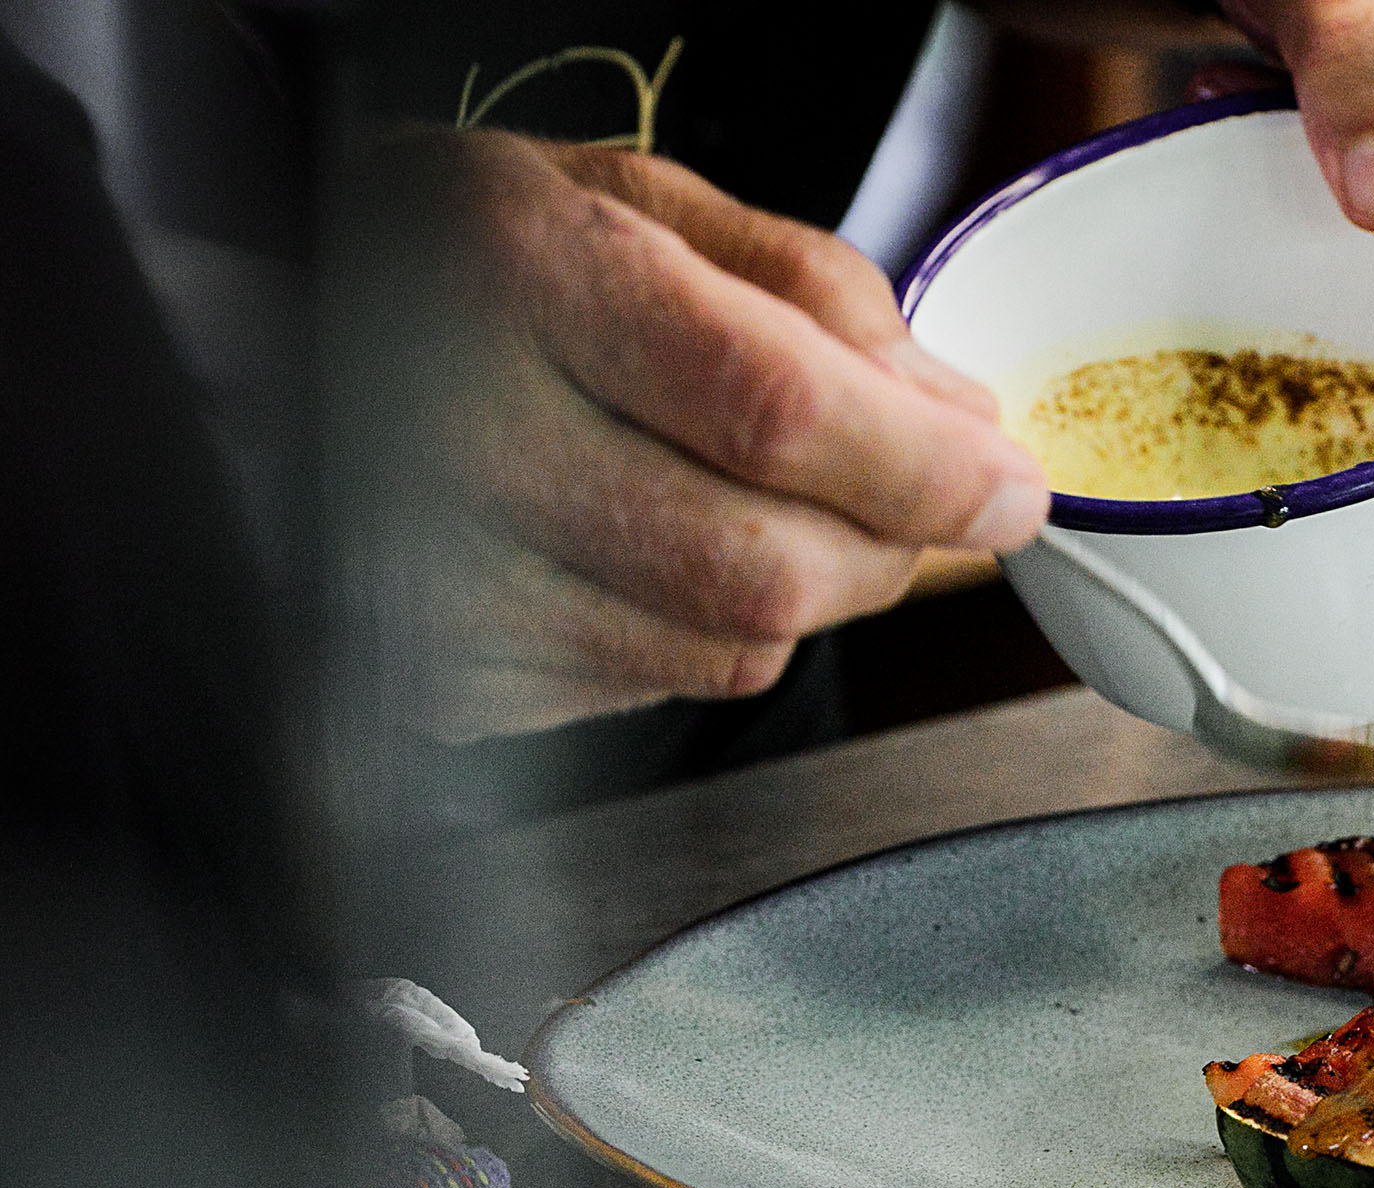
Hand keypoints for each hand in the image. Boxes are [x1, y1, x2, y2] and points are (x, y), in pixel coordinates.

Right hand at [348, 130, 1048, 740]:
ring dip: (808, 594)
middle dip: (889, 549)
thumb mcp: (630, 202)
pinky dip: (704, 631)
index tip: (1011, 489)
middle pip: (765, 564)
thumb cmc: (454, 262)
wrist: (251, 351)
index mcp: (518, 275)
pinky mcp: (440, 682)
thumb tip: (958, 418)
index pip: (774, 411)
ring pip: (726, 648)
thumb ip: (814, 297)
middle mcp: (460, 435)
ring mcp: (438, 583)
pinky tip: (659, 551)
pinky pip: (652, 690)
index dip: (922, 470)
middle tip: (922, 502)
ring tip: (777, 507)